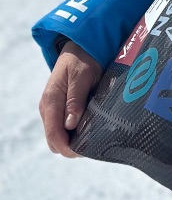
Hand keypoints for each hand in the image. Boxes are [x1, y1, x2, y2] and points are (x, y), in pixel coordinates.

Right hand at [39, 41, 102, 156]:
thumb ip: (75, 100)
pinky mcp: (59, 106)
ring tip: (94, 138)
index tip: (85, 153)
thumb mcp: (82, 77)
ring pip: (58, 134)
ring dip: (73, 140)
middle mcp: (48, 107)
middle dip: (71, 147)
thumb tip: (70, 125)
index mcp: (51, 101)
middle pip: (54, 140)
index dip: (68, 148)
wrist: (80, 46)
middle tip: (93, 145)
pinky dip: (74, 132)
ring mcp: (52, 108)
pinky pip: (63, 126)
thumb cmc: (83, 59)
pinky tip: (89, 129)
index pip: (54, 135)